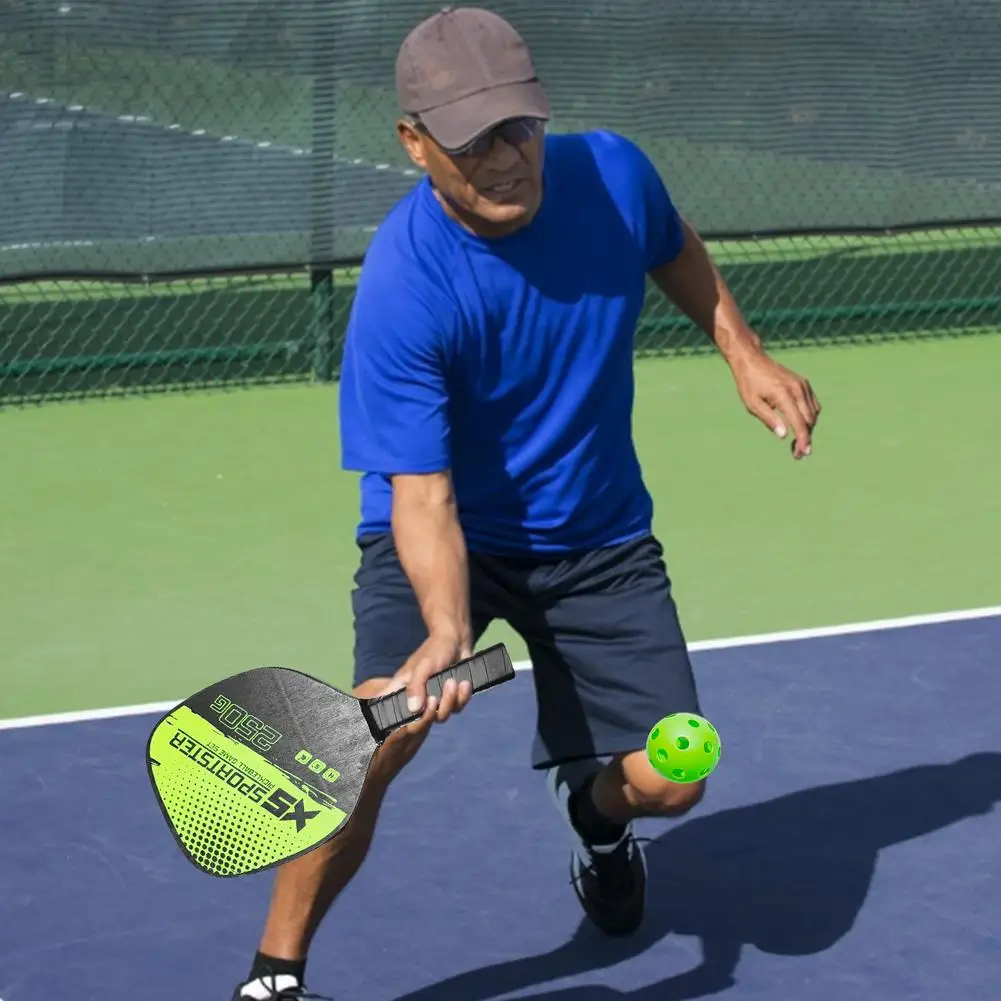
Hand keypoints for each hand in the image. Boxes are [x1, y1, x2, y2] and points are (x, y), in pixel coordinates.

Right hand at [373, 630, 473, 773]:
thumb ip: (416, 686)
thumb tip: (413, 709)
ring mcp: (435, 700)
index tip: (405, 718)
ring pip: (441, 716)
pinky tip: (464, 684)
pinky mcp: (451, 699)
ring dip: (450, 700)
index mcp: (403, 689)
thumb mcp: (424, 665)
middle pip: (421, 720)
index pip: (390, 708)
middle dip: (435, 708)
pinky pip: (457, 708)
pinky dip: (462, 697)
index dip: (392, 719)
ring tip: (454, 682)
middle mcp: (417, 698)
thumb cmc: (436, 650)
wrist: (458, 642)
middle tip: (440, 692)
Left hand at [729, 348, 820, 458]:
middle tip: (797, 454)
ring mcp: (802, 385)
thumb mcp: (752, 404)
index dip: (803, 440)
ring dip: (808, 429)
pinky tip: (801, 426)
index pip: (799, 422)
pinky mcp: (804, 384)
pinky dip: (810, 417)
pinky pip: (813, 405)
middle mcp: (797, 389)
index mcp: (784, 394)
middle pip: (809, 420)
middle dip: (806, 438)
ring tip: (798, 443)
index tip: (803, 453)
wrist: (752, 361)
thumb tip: (784, 435)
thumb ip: (769, 419)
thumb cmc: (749, 384)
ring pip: (813, 413)